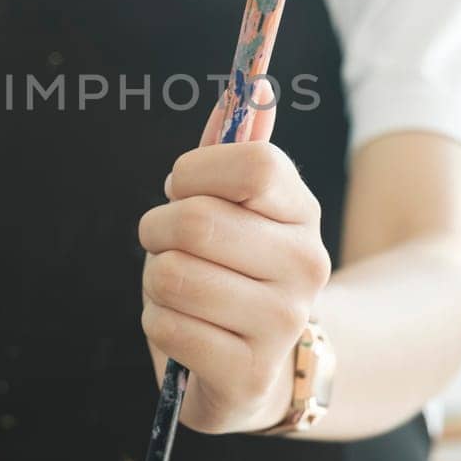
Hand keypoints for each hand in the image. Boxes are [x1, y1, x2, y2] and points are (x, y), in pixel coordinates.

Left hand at [137, 96, 331, 433]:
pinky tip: (186, 331)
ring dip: (154, 281)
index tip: (183, 188)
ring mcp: (282, 325)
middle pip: (196, 221)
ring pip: (171, 276)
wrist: (262, 370)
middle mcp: (306, 266)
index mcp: (303, 213)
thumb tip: (253, 86)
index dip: (197, 171)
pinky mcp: (248, 375)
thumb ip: (233, 149)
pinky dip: (159, 324)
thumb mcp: (237, 209)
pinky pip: (166, 327)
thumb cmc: (232, 270)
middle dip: (157, 228)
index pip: (255, 165)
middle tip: (165, 242)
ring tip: (179, 291)